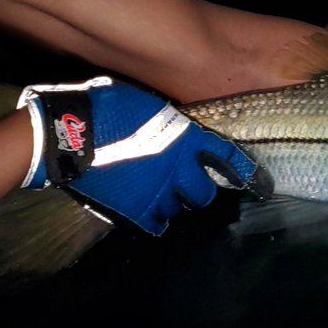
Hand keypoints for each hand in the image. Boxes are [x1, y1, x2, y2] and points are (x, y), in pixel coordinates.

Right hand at [18, 77, 267, 234]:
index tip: (258, 182)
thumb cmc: (107, 106)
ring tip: (159, 194)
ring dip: (173, 202)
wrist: (69, 132)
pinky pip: (154, 224)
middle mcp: (179, 169)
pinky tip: (148, 212)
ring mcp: (157, 192)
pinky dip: (153, 219)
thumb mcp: (148, 104)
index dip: (245, 171)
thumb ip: (170, 121)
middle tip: (188, 185)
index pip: (227, 156)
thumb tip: (176, 125)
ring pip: (179, 208)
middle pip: (204, 193)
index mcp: (186, 138)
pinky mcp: (133, 209)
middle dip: (199, 189)